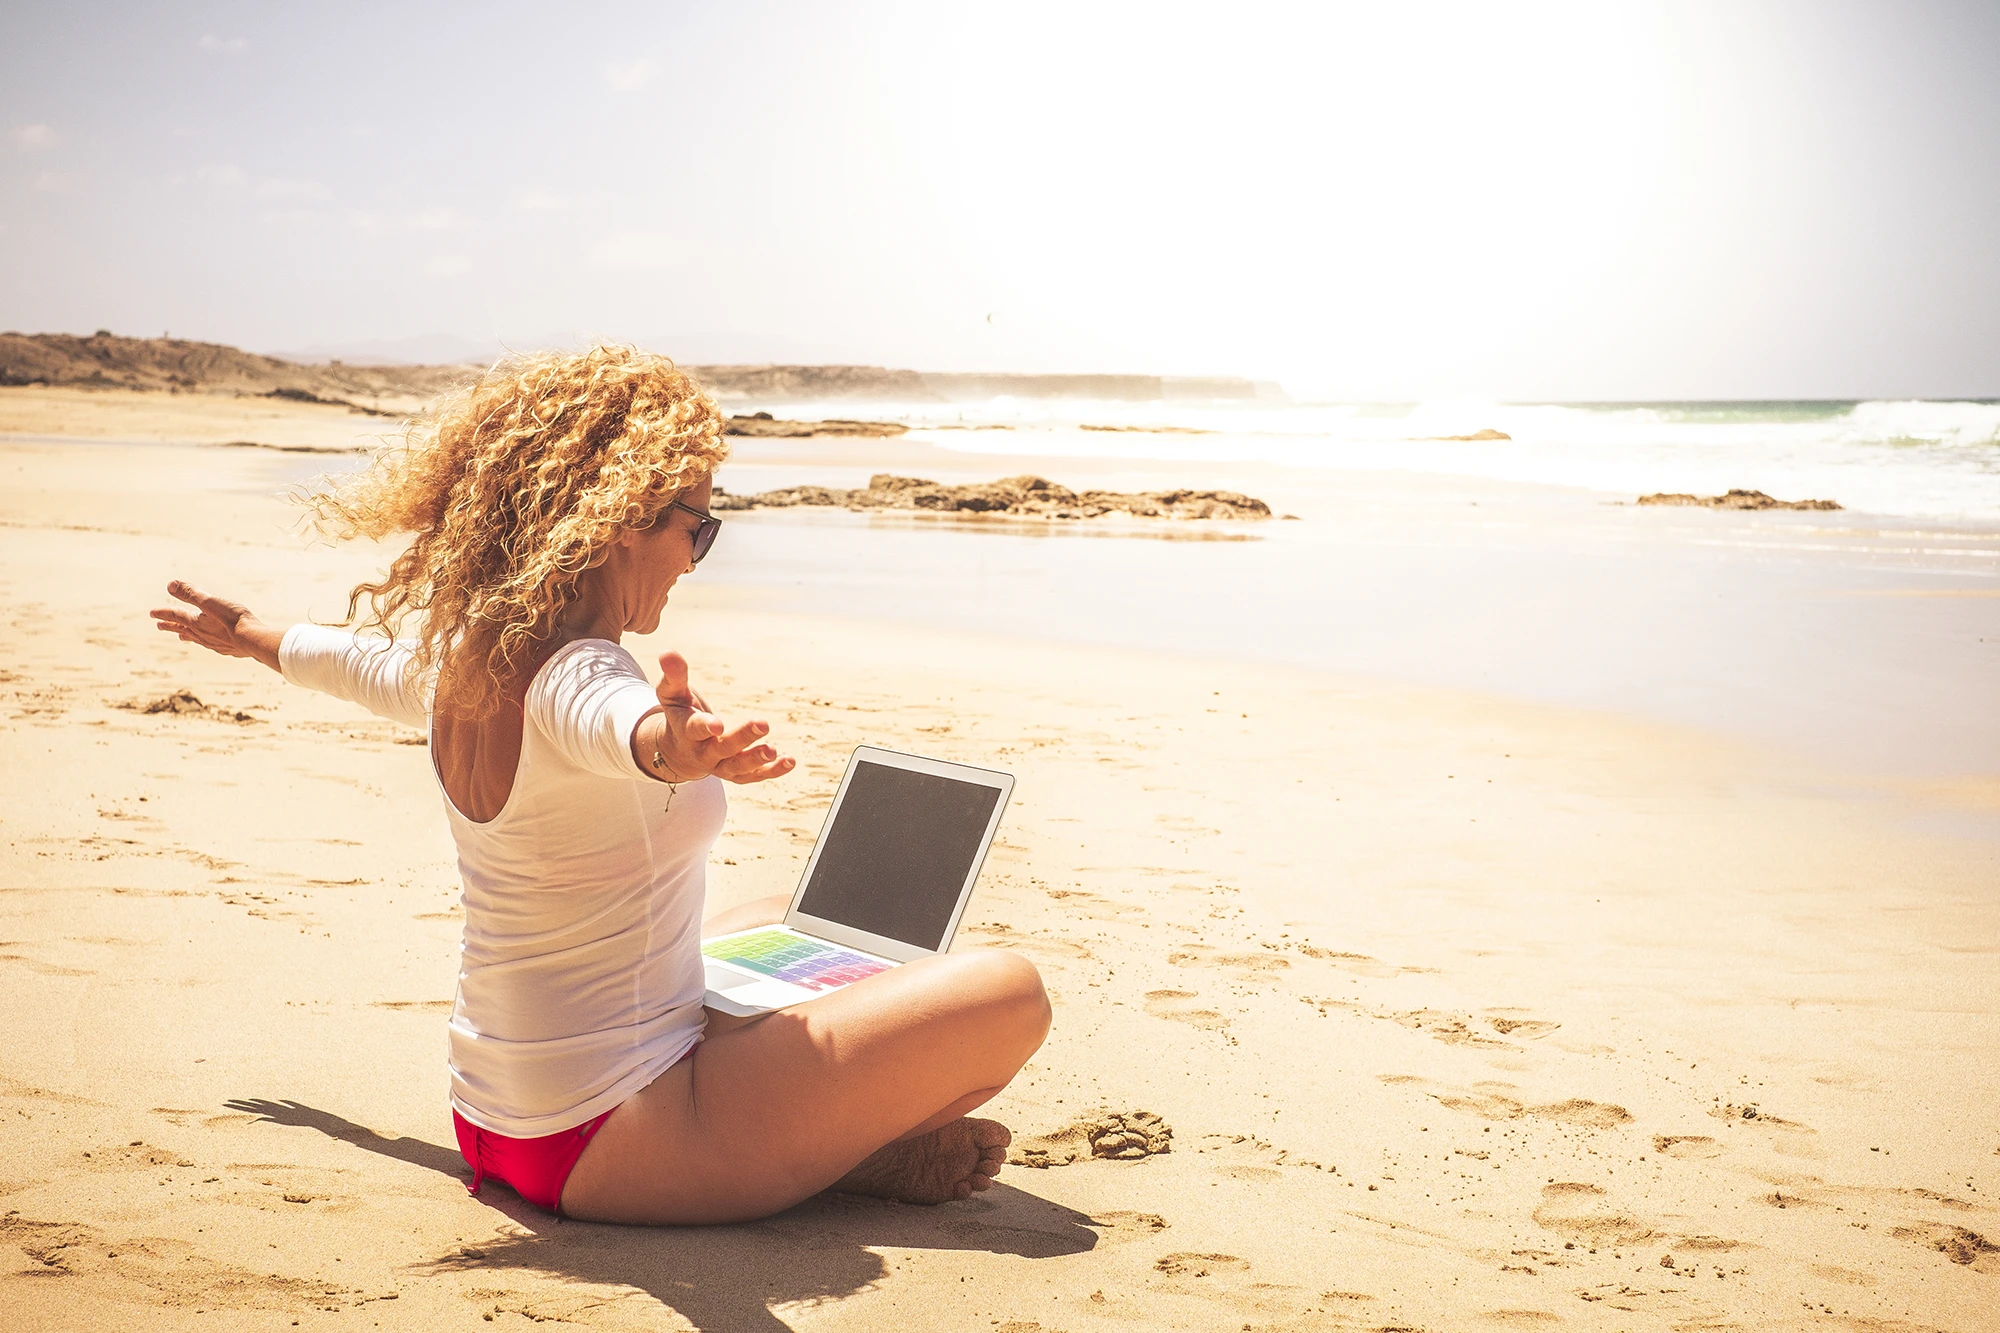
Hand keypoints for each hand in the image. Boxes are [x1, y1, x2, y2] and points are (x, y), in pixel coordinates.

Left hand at [150, 581, 283, 671]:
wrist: (253, 641)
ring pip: (195, 639)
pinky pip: (211, 645)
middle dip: (170, 626)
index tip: (152, 613)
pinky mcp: (227, 649)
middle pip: (182, 629)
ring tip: (181, 637)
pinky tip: (211, 643)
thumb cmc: (233, 619)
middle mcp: (202, 635)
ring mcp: (214, 643)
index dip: (163, 613)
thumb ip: (191, 594)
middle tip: (159, 625)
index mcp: (196, 622)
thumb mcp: (211, 602)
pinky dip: (205, 642)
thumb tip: (170, 585)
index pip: (176, 616)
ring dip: (186, 635)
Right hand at [638, 650, 794, 784]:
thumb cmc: (680, 713)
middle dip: (742, 738)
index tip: (717, 724)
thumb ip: (674, 676)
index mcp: (686, 731)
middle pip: (722, 749)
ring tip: (774, 751)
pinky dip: (771, 771)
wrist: (679, 751)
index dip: (705, 727)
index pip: (695, 729)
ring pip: (738, 767)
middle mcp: (703, 753)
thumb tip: (668, 652)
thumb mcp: (673, 694)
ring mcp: (720, 766)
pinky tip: (789, 761)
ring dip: (757, 760)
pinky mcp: (736, 773)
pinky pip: (753, 776)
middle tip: (763, 724)